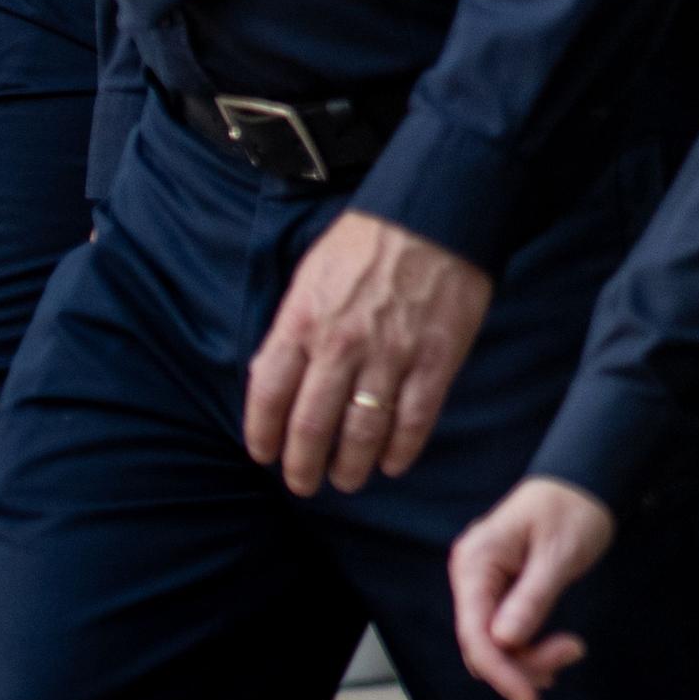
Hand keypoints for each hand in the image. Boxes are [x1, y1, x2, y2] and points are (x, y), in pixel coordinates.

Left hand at [244, 209, 496, 494]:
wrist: (434, 215)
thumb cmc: (366, 242)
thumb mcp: (309, 277)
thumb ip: (291, 330)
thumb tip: (271, 378)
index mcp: (302, 322)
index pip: (269, 395)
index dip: (263, 434)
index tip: (265, 455)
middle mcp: (341, 346)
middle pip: (312, 425)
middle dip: (303, 465)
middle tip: (304, 483)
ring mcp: (390, 356)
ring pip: (362, 432)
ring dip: (351, 466)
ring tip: (348, 480)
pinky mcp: (435, 360)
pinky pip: (414, 419)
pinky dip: (402, 449)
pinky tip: (393, 463)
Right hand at [448, 477, 616, 699]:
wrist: (584, 481)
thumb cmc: (574, 508)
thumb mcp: (560, 554)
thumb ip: (532, 598)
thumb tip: (505, 642)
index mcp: (477, 562)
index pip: (475, 632)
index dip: (500, 671)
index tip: (530, 698)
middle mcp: (471, 575)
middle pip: (481, 643)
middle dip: (521, 663)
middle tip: (572, 653)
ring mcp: (484, 584)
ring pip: (494, 642)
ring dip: (528, 658)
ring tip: (572, 649)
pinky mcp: (501, 590)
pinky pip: (506, 630)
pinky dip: (529, 646)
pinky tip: (557, 650)